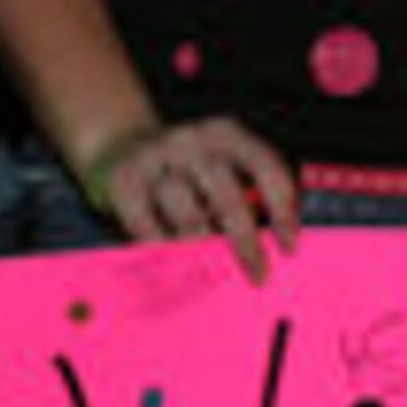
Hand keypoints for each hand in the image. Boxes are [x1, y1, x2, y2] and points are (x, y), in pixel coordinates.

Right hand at [84, 116, 300, 280]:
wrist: (117, 142)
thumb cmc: (183, 165)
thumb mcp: (219, 160)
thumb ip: (247, 189)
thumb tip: (278, 241)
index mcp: (225, 132)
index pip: (265, 166)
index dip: (282, 208)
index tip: (289, 245)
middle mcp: (190, 140)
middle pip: (227, 194)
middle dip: (246, 241)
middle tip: (258, 273)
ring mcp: (154, 159)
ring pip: (188, 212)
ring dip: (205, 248)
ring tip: (214, 271)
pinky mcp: (123, 181)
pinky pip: (147, 224)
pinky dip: (165, 249)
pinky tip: (176, 263)